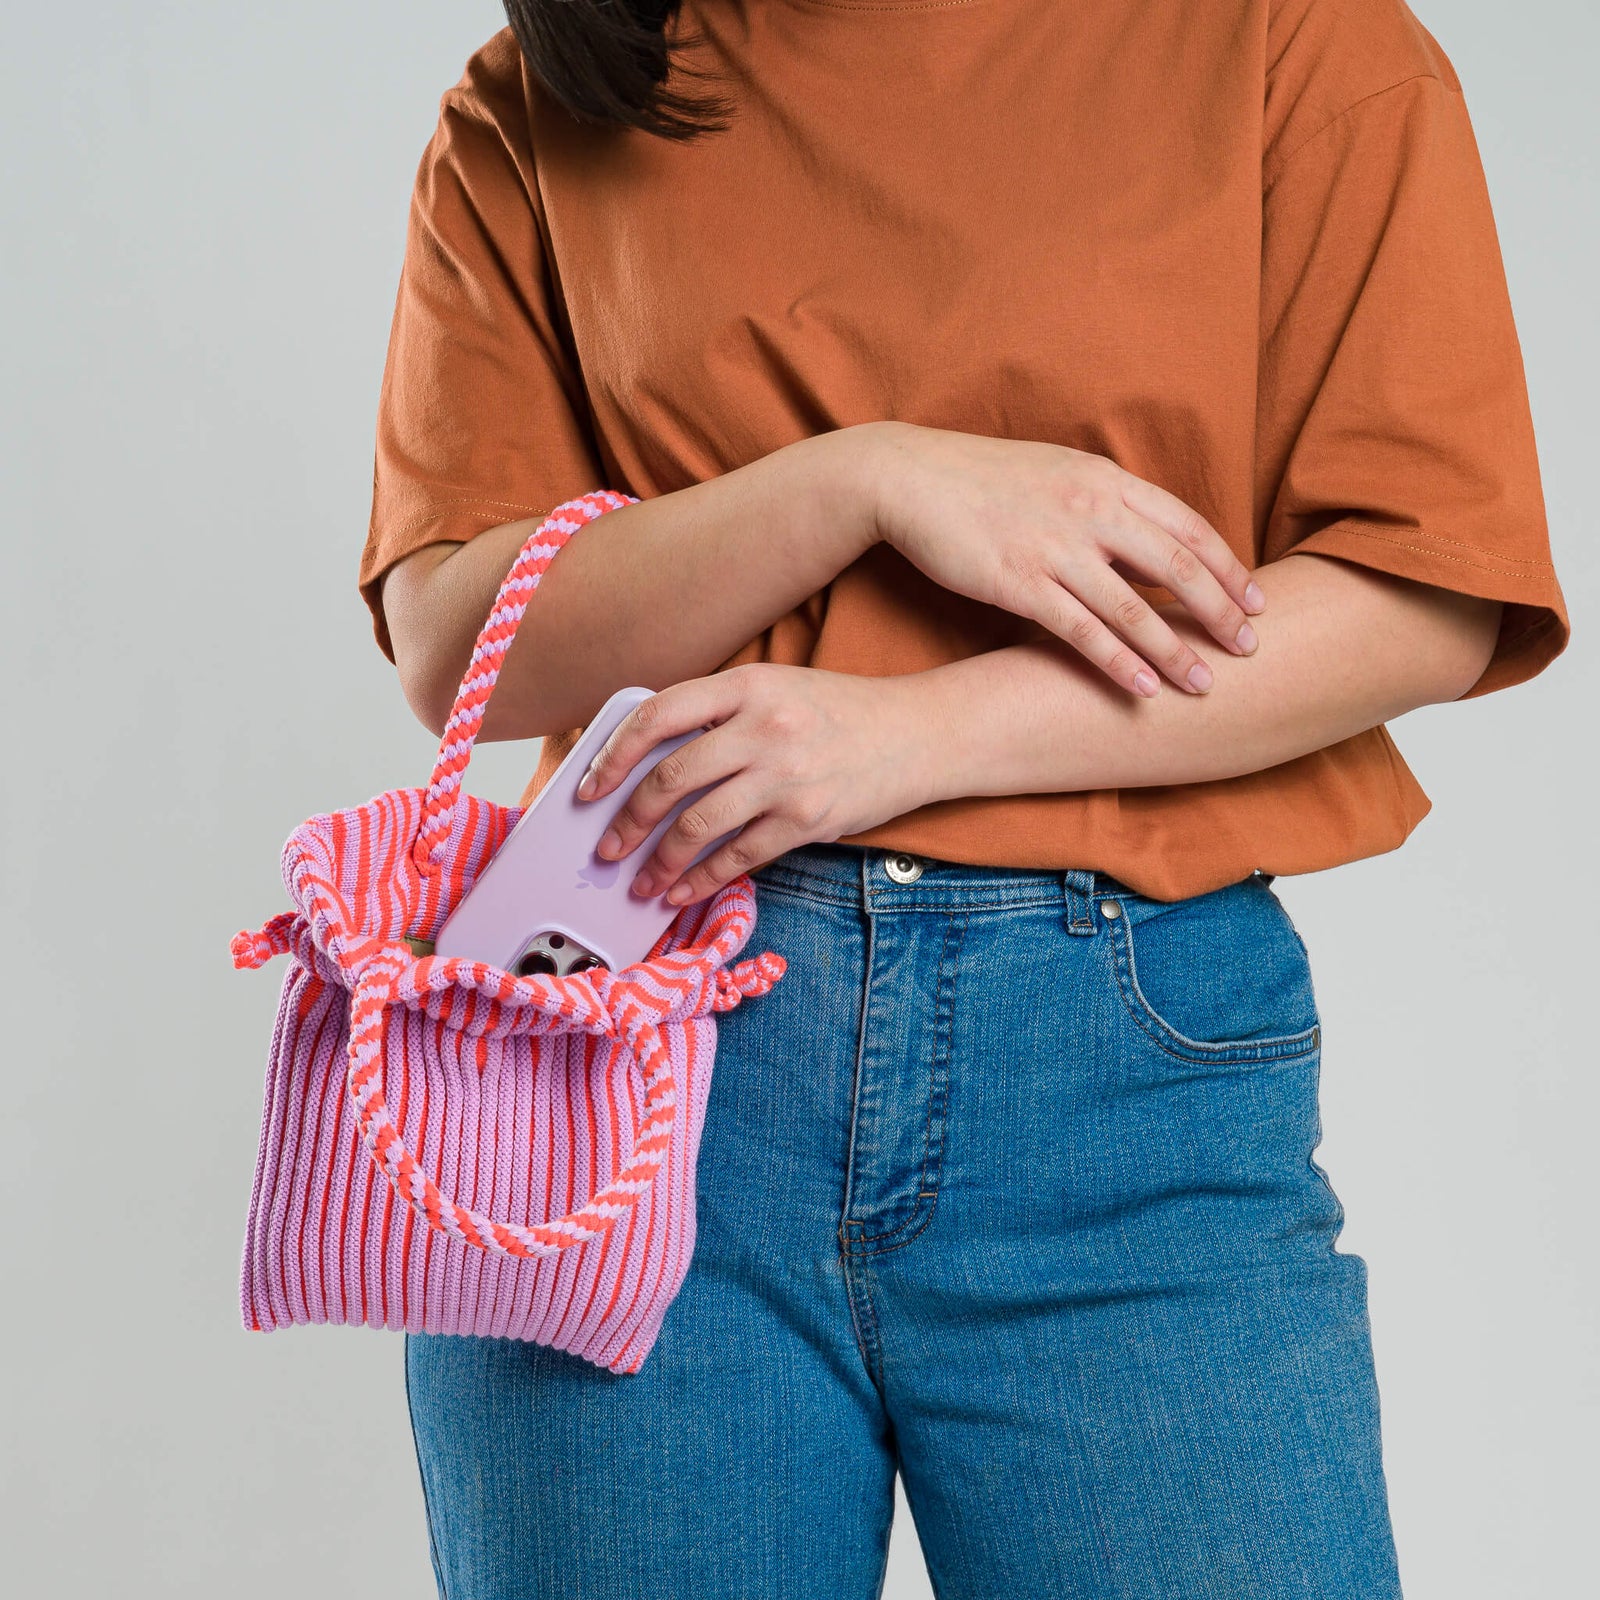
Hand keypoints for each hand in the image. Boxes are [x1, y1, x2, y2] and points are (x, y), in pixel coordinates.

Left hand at [573, 663, 939, 907]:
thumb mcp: (777, 690)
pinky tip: (684, 892)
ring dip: (659, 862)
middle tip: (606, 848)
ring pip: (697, 826)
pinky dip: (704, 880)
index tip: (587, 787)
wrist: (920, 733)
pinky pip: (739, 857)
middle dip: (628, 821)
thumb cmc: (840, 712)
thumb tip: (649, 763)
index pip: (658, 715)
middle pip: (670, 779)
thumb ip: (720, 715)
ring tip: (641, 883)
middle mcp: (763, 727)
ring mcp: (786, 775)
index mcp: (747, 686)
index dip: (612, 754)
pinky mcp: (806, 818)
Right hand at [865, 421, 1265, 696]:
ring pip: (1133, 606)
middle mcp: (1089, 511)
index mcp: (1104, 480)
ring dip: (1174, 649)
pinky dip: (1117, 661)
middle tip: (1250, 649)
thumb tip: (1148, 537)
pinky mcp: (1018, 582)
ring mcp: (1054, 547)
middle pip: (1175, 567)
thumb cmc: (982, 480)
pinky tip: (1143, 688)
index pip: (1186, 525)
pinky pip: (1080, 629)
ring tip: (1204, 685)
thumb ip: (1106, 502)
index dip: (1227, 566)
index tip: (1256, 601)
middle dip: (1219, 612)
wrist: (911, 477)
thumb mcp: (1057, 473)